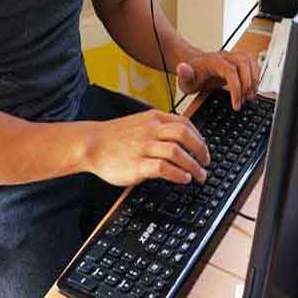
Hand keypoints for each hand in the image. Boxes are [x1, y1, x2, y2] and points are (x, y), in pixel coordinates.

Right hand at [85, 109, 210, 186]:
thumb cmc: (114, 137)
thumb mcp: (139, 123)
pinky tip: (183, 179)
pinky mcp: (137, 164)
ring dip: (193, 165)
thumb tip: (182, 140)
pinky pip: (163, 168)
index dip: (199, 138)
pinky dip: (178, 174)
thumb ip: (159, 128)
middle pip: (185, 135)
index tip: (204, 150)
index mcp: (154, 119)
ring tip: (199, 175)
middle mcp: (151, 130)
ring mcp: (144, 147)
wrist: (90, 144)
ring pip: (177, 152)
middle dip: (201, 150)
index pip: (185, 124)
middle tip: (206, 163)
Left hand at [176, 50, 259, 110]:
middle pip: (244, 63)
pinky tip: (251, 87)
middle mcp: (225, 56)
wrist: (193, 66)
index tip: (236, 104)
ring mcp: (232, 57)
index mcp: (213, 61)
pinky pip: (252, 62)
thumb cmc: (191, 75)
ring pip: (250, 60)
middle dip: (247, 83)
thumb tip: (182, 68)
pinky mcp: (237, 60)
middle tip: (245, 100)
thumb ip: (184, 74)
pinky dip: (255, 74)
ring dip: (254, 78)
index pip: (230, 71)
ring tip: (250, 95)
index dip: (236, 88)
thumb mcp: (184, 79)